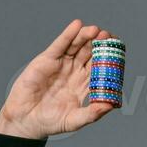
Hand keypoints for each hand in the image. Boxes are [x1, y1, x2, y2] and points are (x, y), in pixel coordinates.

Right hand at [0, 19, 118, 138]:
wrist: (27, 120)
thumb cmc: (51, 122)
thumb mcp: (75, 120)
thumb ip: (93, 114)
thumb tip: (111, 106)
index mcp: (84, 85)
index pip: (100, 68)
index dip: (109, 59)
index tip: (119, 51)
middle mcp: (74, 72)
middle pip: (90, 54)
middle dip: (100, 44)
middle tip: (109, 36)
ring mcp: (62, 64)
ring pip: (77, 46)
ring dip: (86, 37)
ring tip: (96, 30)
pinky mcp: (47, 60)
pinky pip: (60, 45)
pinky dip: (68, 35)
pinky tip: (77, 25)